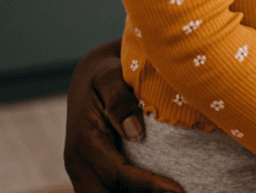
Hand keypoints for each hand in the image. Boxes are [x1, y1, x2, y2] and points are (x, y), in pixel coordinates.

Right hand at [64, 40, 183, 192]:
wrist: (90, 77)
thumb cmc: (106, 74)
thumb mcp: (110, 77)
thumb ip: (120, 101)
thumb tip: (135, 132)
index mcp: (83, 142)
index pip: (116, 174)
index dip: (147, 186)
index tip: (177, 190)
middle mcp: (78, 163)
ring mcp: (82, 171)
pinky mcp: (90, 173)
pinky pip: (107, 191)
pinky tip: (158, 190)